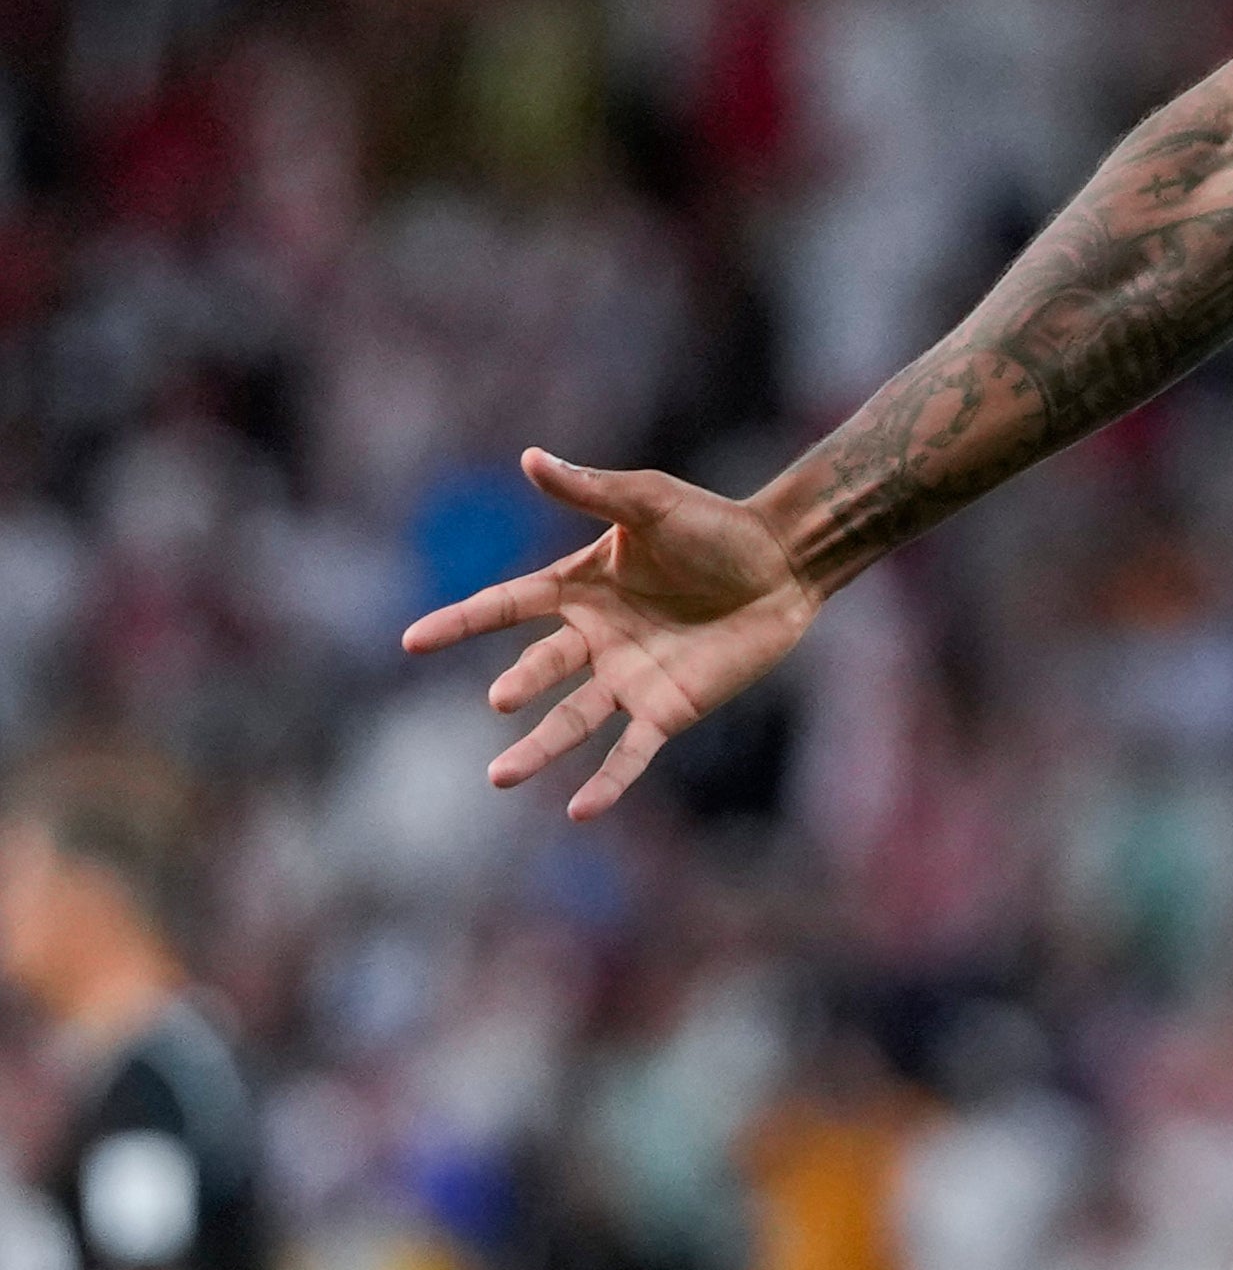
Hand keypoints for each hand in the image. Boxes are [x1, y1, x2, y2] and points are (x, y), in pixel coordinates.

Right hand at [401, 450, 822, 820]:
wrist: (785, 560)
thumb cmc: (717, 525)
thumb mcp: (649, 501)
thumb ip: (591, 490)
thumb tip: (530, 458)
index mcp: (579, 587)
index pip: (506, 606)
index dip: (461, 622)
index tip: (411, 640)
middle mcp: (596, 638)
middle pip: (542, 667)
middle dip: (521, 685)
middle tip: (502, 700)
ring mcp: (629, 677)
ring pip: (573, 720)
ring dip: (540, 748)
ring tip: (501, 775)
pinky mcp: (668, 707)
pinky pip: (631, 752)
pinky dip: (607, 782)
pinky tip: (579, 811)